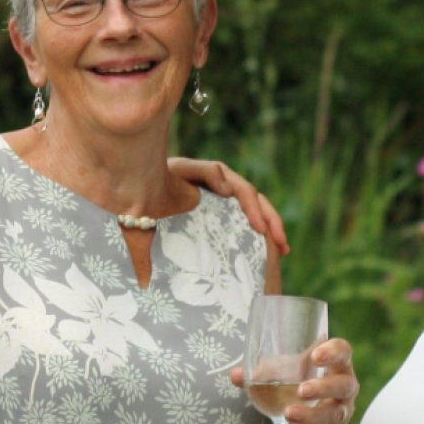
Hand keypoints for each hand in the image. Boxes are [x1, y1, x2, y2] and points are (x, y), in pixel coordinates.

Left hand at [168, 156, 288, 252]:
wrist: (139, 192)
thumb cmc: (156, 178)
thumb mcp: (179, 170)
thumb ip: (205, 172)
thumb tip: (230, 190)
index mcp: (219, 177)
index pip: (245, 192)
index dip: (254, 209)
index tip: (260, 228)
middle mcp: (226, 190)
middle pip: (257, 204)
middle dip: (272, 222)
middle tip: (281, 243)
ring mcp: (224, 206)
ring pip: (255, 216)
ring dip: (272, 231)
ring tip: (284, 249)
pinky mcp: (220, 221)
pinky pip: (243, 228)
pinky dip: (259, 239)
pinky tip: (272, 253)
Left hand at [233, 337, 357, 423]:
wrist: (310, 416)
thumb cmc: (298, 383)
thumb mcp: (284, 373)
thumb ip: (262, 372)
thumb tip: (236, 375)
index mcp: (336, 364)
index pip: (343, 352)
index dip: (333, 352)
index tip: (315, 356)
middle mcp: (345, 386)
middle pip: (343, 385)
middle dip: (323, 388)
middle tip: (301, 390)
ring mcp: (342, 411)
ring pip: (334, 414)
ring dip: (311, 414)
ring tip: (288, 413)